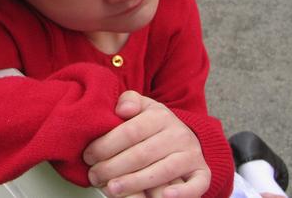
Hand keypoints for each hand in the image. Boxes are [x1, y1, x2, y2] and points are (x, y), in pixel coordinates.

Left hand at [83, 91, 210, 197]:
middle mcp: (178, 134)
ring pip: (162, 171)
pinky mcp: (203, 173)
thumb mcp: (142, 106)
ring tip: (112, 189)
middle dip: (113, 168)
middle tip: (94, 176)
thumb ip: (129, 101)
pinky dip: (181, 194)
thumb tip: (121, 109)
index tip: (88, 156)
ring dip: (134, 183)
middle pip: (142, 154)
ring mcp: (191, 154)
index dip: (106, 145)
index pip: (130, 132)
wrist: (185, 134)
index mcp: (160, 116)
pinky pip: (196, 185)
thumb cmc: (153, 124)